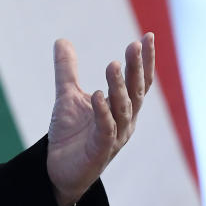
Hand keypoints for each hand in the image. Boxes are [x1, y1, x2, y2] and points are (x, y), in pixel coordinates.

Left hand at [46, 33, 154, 205]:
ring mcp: (114, 137)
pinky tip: (98, 95)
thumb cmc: (71, 134)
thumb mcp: (67, 95)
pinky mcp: (99, 151)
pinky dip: (103, 112)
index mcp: (121, 108)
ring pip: (122, 109)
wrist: (58, 168)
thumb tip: (62, 40)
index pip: (138, 82)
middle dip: (136, 69)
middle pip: (135, 92)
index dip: (145, 61)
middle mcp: (124, 122)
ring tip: (112, 64)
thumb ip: (67, 70)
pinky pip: (105, 130)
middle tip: (135, 45)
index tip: (148, 37)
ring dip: (118, 86)